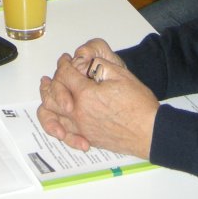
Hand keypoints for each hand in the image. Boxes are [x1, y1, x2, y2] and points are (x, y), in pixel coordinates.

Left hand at [37, 46, 155, 158]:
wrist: (150, 132)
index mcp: (86, 94)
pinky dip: (57, 127)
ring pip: (54, 116)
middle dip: (49, 83)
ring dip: (47, 103)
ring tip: (47, 96)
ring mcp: (82, 128)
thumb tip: (86, 63)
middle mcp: (79, 113)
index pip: (65, 75)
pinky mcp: (88, 138)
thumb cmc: (139, 105)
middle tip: (50, 77)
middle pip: (53, 96)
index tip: (65, 60)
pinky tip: (58, 121)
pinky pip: (65, 134)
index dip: (63, 64)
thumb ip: (99, 66)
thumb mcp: (121, 75)